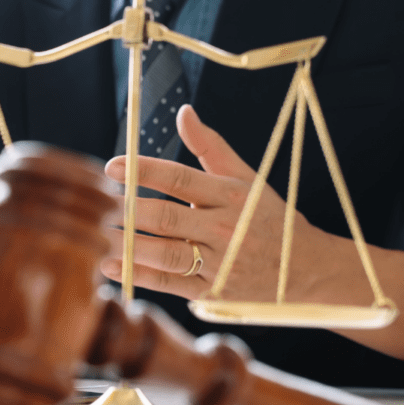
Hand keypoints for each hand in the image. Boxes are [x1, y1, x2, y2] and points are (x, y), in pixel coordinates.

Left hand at [101, 105, 335, 301]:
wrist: (308, 269)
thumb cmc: (268, 219)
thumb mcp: (246, 178)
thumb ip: (211, 147)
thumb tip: (183, 112)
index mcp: (230, 195)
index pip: (180, 178)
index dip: (144, 172)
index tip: (112, 167)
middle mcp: (224, 228)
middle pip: (167, 217)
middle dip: (128, 210)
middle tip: (97, 204)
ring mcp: (218, 263)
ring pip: (164, 252)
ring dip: (126, 245)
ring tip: (95, 234)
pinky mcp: (212, 292)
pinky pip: (169, 282)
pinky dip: (137, 275)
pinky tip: (108, 266)